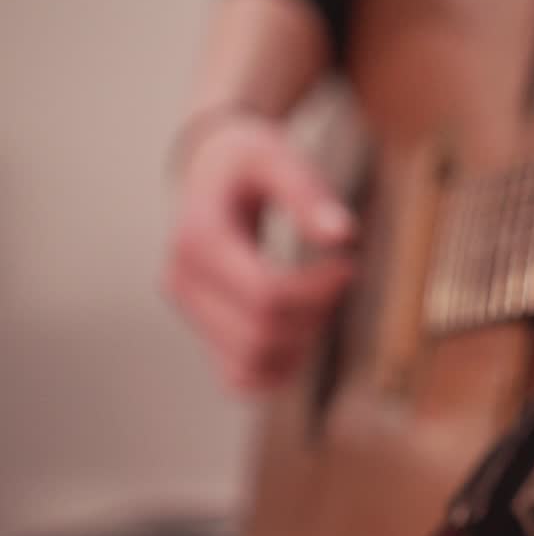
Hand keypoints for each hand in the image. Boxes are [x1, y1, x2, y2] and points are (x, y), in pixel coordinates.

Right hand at [165, 110, 354, 391]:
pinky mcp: (203, 329)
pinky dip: (279, 370)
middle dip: (315, 315)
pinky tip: (305, 332)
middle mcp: (182, 282)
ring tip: (321, 302)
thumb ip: (308, 192)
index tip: (348, 265)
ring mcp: (189, 312)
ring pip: (250, 366)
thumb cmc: (249, 159)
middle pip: (261, 336)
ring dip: (301, 346)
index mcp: (198, 240)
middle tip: (341, 278)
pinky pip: (239, 379)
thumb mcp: (278, 156)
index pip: (265, 296)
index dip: (318, 291)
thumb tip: (343, 237)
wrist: (212, 168)